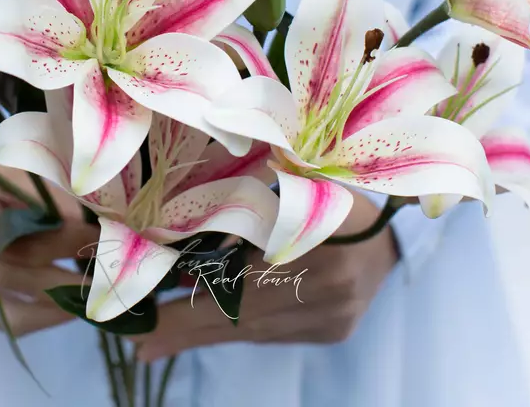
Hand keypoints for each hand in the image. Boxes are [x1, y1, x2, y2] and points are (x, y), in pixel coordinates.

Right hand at [0, 131, 98, 334]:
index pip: (28, 242)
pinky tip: (61, 300)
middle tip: (115, 267)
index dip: (73, 242)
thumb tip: (89, 215)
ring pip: (12, 313)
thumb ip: (38, 190)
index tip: (110, 235)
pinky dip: (31, 312)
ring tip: (97, 293)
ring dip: (60, 307)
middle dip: (76, 275)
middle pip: (24, 279)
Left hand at [135, 196, 397, 361]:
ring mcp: (334, 313)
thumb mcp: (285, 185)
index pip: (237, 276)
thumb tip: (178, 251)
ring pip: (256, 329)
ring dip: (206, 331)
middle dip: (185, 328)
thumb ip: (239, 206)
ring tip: (159, 339)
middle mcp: (328, 282)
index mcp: (314, 234)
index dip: (187, 303)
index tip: (144, 327)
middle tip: (140, 344)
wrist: (389, 228)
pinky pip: (276, 333)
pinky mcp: (335, 330)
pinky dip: (241, 327)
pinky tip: (211, 324)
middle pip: (242, 314)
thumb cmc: (325, 193)